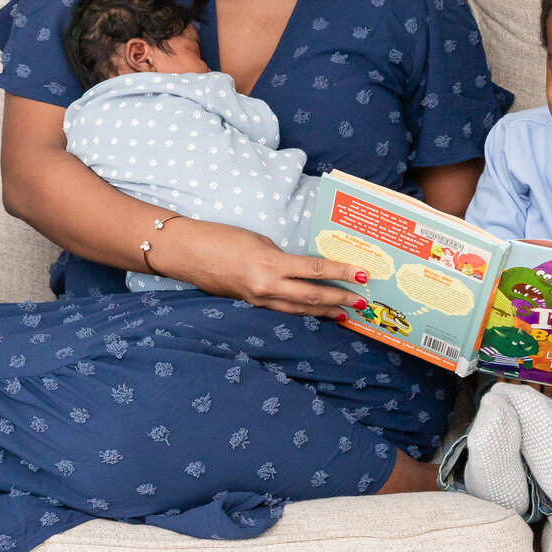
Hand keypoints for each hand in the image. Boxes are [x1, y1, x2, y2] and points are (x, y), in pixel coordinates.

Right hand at [156, 218, 367, 318]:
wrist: (188, 253)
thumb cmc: (222, 238)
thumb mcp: (259, 241)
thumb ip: (282, 258)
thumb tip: (300, 269)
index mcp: (271, 265)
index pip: (315, 271)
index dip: (341, 273)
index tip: (361, 274)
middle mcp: (267, 287)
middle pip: (313, 297)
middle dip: (340, 300)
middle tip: (363, 302)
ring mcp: (259, 300)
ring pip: (300, 309)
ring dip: (325, 312)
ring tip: (346, 313)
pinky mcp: (252, 304)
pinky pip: (284, 310)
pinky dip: (303, 312)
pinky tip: (315, 313)